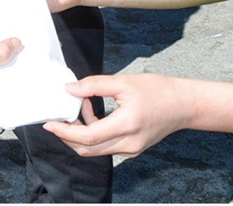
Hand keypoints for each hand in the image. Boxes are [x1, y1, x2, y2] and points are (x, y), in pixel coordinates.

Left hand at [43, 74, 194, 157]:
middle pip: (87, 149)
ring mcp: (131, 150)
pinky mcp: (132, 150)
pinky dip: (94, 134)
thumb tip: (69, 89)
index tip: (49, 124)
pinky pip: (105, 147)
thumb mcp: (123, 81)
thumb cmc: (157, 90)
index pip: (87, 137)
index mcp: (126, 125)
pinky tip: (94, 114)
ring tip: (82, 107)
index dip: (64, 132)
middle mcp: (128, 143)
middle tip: (60, 115)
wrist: (183, 105)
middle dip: (68, 135)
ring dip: (81, 133)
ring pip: (95, 150)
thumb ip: (94, 85)